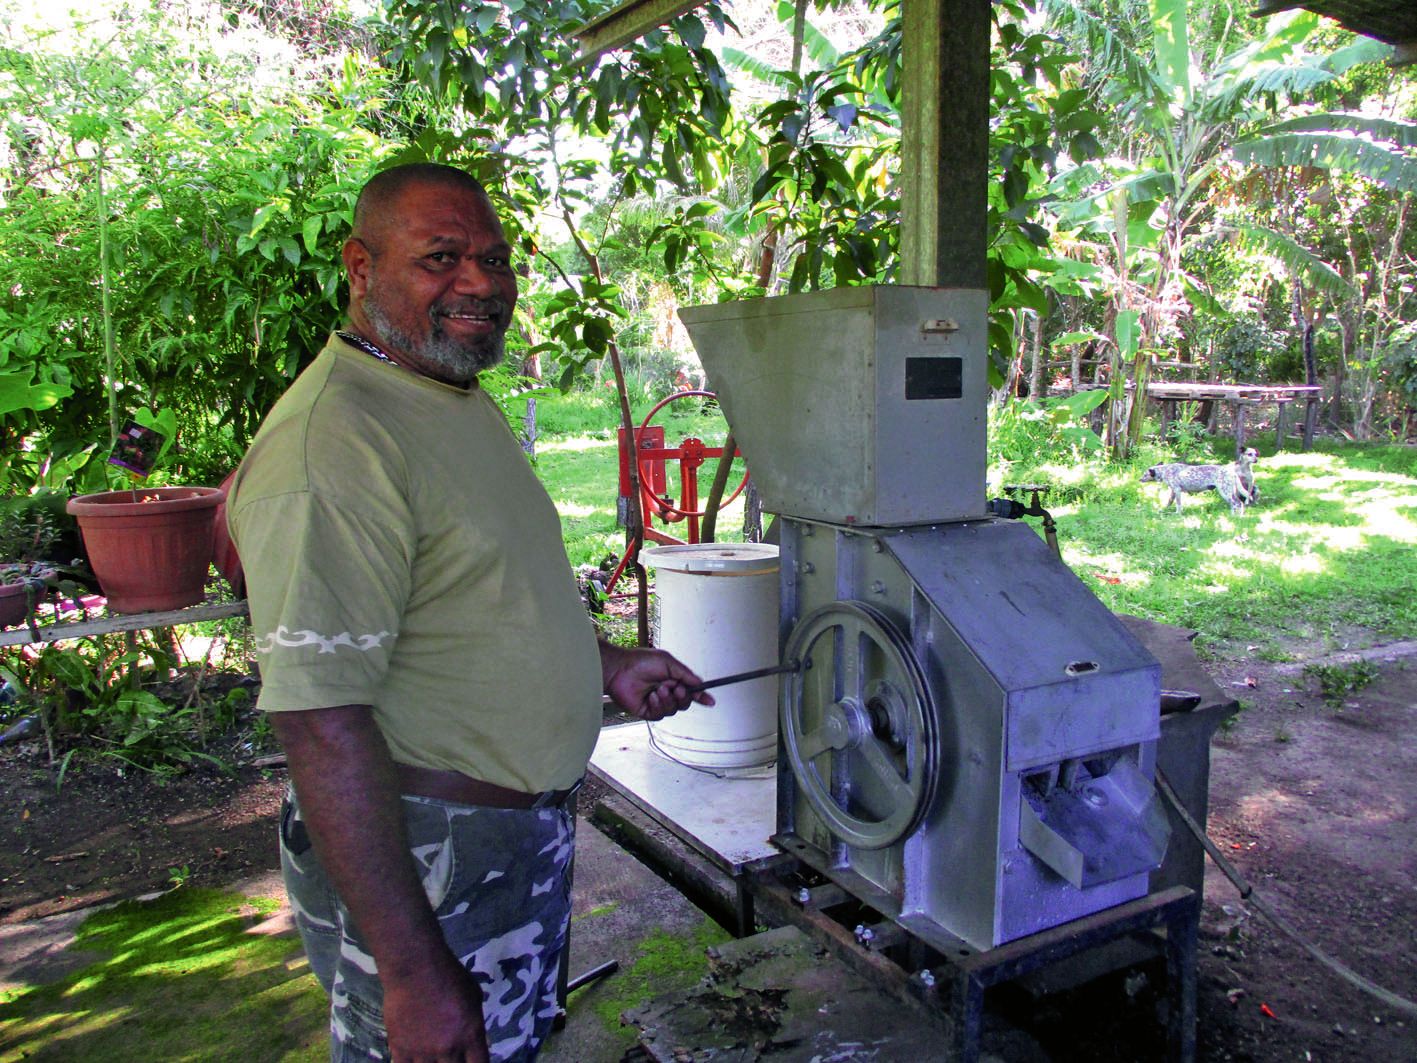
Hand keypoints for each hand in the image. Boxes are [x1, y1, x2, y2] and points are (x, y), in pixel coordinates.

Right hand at [384, 958, 488, 1062]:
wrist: (415, 968)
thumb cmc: (450, 976)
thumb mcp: (474, 997)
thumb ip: (476, 1023)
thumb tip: (479, 1042)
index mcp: (470, 1035)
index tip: (472, 1061)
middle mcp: (449, 1048)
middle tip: (452, 1056)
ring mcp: (423, 1052)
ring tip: (434, 1057)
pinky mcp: (400, 1049)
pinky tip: (416, 1060)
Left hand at [600, 643, 714, 720]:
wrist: (620, 669)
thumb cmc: (641, 661)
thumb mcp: (668, 663)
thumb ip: (685, 674)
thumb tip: (701, 684)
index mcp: (673, 679)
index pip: (691, 690)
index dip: (702, 696)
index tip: (711, 701)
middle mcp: (666, 691)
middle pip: (685, 703)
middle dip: (684, 697)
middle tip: (677, 688)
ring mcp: (657, 702)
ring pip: (674, 709)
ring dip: (669, 700)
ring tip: (659, 689)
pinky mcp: (647, 711)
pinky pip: (660, 714)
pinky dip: (658, 705)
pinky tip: (651, 696)